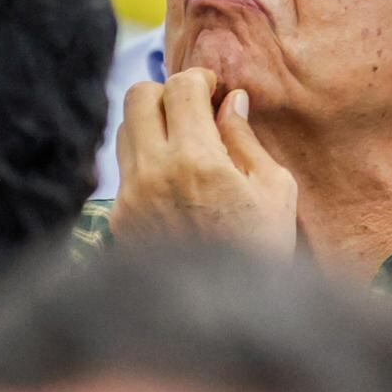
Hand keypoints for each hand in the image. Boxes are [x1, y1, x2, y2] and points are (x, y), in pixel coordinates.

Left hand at [112, 68, 301, 253]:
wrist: (226, 314)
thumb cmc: (263, 247)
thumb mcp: (273, 189)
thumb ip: (244, 138)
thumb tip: (230, 99)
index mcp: (196, 160)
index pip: (178, 88)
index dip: (199, 77)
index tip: (214, 87)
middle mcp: (152, 172)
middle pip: (136, 97)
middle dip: (166, 92)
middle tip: (194, 107)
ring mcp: (128, 196)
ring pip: (123, 129)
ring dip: (151, 122)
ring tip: (184, 140)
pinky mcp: (118, 217)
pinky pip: (123, 167)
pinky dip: (144, 158)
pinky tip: (173, 176)